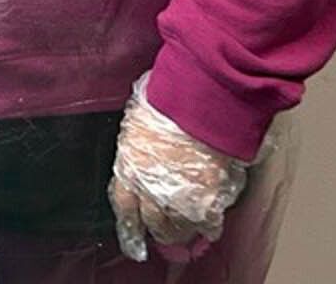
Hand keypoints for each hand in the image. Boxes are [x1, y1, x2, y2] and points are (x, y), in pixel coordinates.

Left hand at [109, 73, 247, 262]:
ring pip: (179, 227)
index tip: (134, 235)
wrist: (199, 100)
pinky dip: (209, 225)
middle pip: (152, 221)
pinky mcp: (206, 200)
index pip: (124, 206)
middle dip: (159, 227)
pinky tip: (210, 225)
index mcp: (129, 167)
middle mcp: (149, 188)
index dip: (131, 223)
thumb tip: (143, 148)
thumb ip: (140, 145)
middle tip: (166, 231)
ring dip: (183, 229)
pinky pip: (207, 223)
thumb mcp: (140, 121)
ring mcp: (178, 197)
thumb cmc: (169, 101)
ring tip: (189, 228)